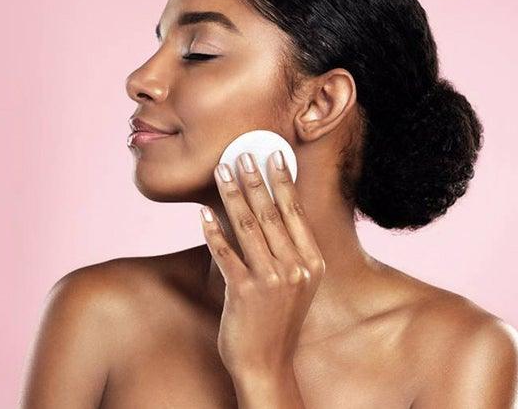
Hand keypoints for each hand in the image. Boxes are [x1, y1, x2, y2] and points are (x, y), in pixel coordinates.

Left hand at [199, 150, 326, 378]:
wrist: (266, 365)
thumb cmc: (277, 323)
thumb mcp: (296, 285)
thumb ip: (289, 253)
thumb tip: (270, 212)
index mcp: (313, 264)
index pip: (296, 214)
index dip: (283, 182)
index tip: (273, 157)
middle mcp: (296, 269)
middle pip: (271, 214)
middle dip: (254, 180)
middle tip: (242, 154)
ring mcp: (271, 280)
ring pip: (248, 227)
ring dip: (232, 195)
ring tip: (222, 172)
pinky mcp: (244, 292)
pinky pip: (225, 253)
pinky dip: (214, 231)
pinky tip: (204, 214)